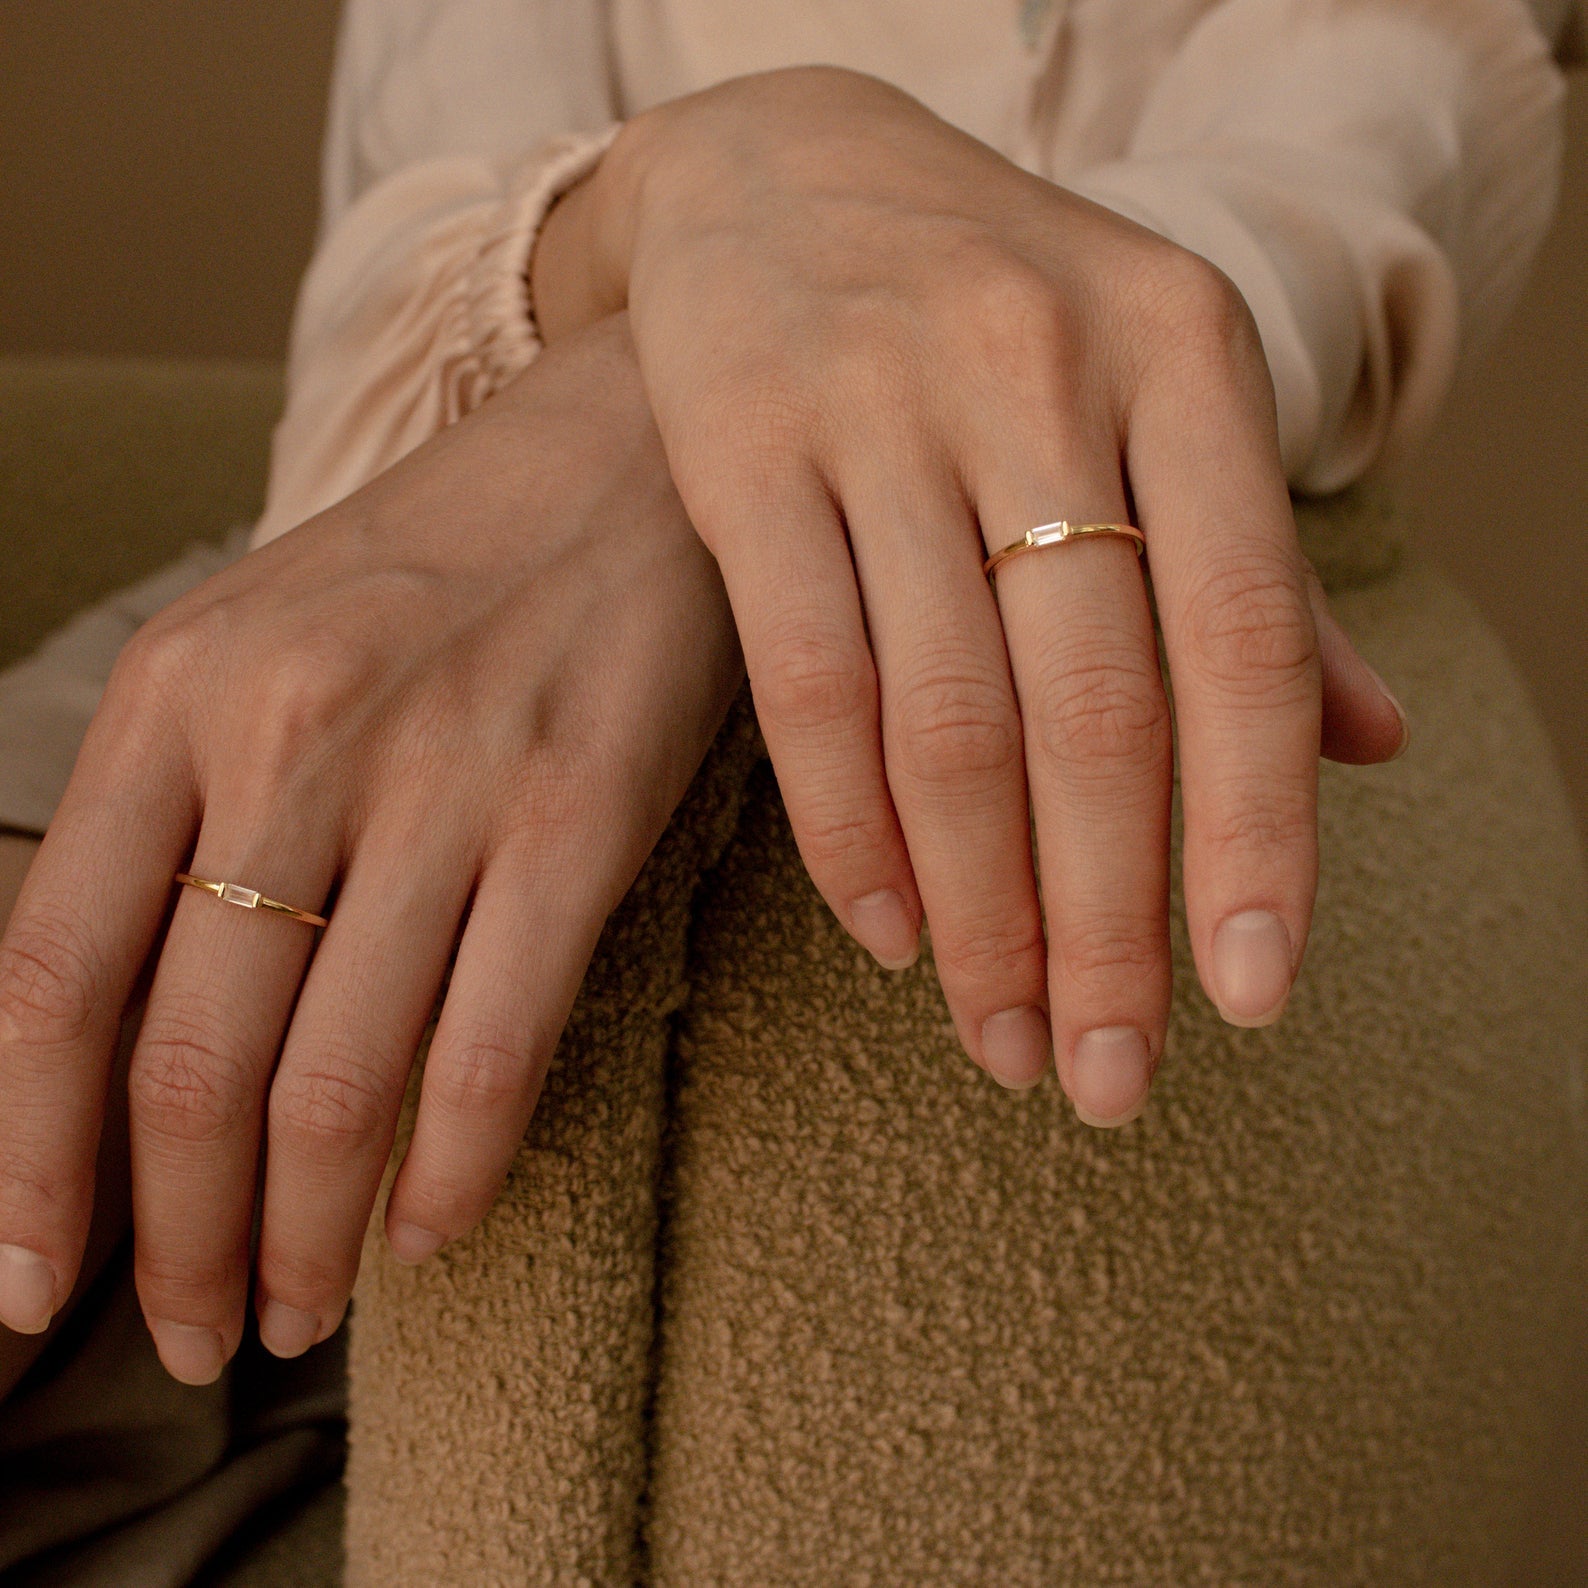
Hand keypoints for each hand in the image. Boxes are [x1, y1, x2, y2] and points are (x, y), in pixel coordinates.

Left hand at [0, 315, 742, 1376]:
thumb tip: (136, 1032)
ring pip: (333, 1080)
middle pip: (189, 1062)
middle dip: (173, 1242)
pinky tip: (434, 1233)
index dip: (26, 1163)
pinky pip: (488, 1048)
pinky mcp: (576, 816)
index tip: (28, 1291)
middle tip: (192, 1338)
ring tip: (294, 1312)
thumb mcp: (262, 644)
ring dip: (301, 1236)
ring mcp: (440, 779)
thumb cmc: (440, 570)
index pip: (51, 975)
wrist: (620, 457)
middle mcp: (290, 738)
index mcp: (178, 694)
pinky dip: (451, 1172)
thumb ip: (187, 813)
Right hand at [531, 65, 1408, 1121]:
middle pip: (1093, 713)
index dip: (1256, 837)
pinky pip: (810, 681)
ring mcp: (880, 404)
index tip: (1252, 999)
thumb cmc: (995, 308)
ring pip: (948, 719)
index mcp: (1184, 355)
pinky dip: (852, 831)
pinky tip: (892, 933)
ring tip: (1001, 1038)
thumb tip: (1374, 750)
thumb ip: (1252, 571)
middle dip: (1108, 925)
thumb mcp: (1154, 391)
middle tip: (1104, 1079)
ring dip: (983, 911)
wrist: (783, 164)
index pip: (1244, 642)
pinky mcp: (743, 445)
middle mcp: (1041, 370)